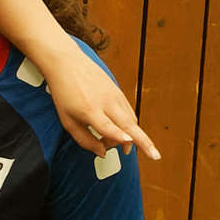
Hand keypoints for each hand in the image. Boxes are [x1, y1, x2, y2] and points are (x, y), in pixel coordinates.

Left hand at [33, 39, 161, 161]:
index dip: (119, 136)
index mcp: (90, 110)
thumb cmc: (65, 94)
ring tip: (116, 145)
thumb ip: (84, 140)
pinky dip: (128, 125)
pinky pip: (129, 112)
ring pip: (131, 120)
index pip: (108, 126)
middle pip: (129, 124)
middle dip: (144, 141)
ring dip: (130, 137)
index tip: (128, 143)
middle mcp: (106, 102)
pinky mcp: (120, 92)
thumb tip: (102, 153)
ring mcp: (115, 96)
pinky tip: (119, 132)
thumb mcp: (67, 121)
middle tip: (155, 156)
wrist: (68, 64)